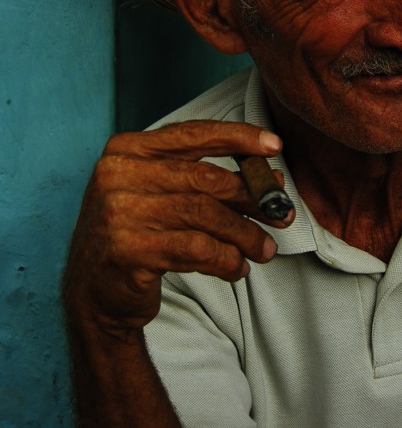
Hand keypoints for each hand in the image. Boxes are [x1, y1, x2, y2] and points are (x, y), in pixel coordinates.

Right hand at [63, 120, 292, 337]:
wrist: (93, 294)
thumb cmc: (137, 234)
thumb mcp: (158, 193)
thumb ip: (200, 177)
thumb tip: (270, 179)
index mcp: (127, 148)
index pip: (193, 133)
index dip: (239, 137)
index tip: (275, 146)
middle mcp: (118, 174)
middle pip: (205, 178)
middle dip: (253, 195)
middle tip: (281, 213)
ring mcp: (119, 211)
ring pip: (205, 215)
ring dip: (245, 234)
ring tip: (264, 249)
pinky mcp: (128, 250)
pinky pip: (196, 249)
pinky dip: (226, 259)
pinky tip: (237, 267)